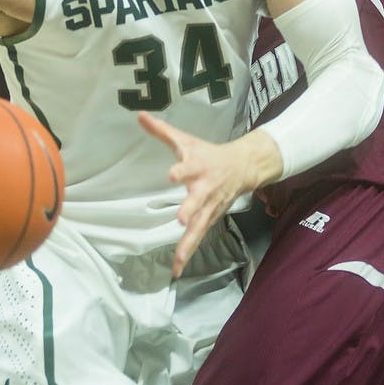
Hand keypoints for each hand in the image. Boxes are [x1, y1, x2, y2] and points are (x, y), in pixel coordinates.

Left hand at [139, 113, 280, 276]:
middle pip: (198, 201)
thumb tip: (139, 116)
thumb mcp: (186, 141)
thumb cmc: (209, 154)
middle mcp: (205, 189)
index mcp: (199, 166)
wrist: (243, 167)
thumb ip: (162, 131)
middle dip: (190, 210)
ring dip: (188, 244)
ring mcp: (209, 207)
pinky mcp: (210, 219)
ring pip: (199, 227)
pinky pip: (198, 238)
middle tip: (181, 219)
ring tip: (176, 263)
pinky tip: (177, 269)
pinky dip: (188, 253)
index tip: (173, 174)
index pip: (190, 167)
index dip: (182, 170)